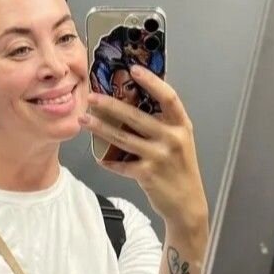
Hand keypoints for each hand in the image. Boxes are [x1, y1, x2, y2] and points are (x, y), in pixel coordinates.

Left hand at [79, 65, 208, 232]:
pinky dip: (109, 161)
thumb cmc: (180, 170)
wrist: (187, 204)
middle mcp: (172, 139)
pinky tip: (100, 157)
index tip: (134, 69)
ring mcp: (160, 157)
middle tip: (92, 97)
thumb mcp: (180, 141)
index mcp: (182, 126)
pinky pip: (121, 164)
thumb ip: (163, 124)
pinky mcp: (148, 174)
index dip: (152, 82)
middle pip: (136, 116)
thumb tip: (135, 103)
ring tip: (85, 120)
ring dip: (101, 128)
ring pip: (123, 138)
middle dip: (111, 105)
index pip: (168, 97)